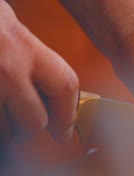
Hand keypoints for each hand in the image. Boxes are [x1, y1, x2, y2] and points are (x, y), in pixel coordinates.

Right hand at [0, 1, 78, 143]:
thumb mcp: (6, 27)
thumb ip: (29, 57)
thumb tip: (50, 92)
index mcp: (22, 45)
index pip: (65, 87)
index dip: (67, 114)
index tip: (63, 130)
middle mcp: (5, 67)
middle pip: (34, 120)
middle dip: (28, 128)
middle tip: (21, 124)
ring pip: (4, 131)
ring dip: (2, 128)